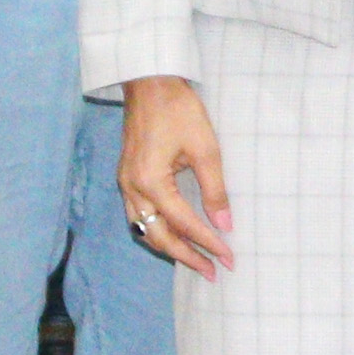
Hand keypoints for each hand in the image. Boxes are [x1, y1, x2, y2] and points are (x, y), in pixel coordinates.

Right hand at [117, 76, 232, 276]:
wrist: (149, 82)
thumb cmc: (178, 109)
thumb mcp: (205, 148)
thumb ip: (215, 190)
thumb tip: (225, 225)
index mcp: (150, 181)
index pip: (184, 223)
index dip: (208, 243)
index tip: (228, 258)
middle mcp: (132, 188)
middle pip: (158, 236)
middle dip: (186, 256)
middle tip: (211, 272)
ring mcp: (125, 183)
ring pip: (144, 229)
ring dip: (170, 248)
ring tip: (195, 261)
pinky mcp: (127, 177)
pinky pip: (139, 215)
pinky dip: (157, 230)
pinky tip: (175, 235)